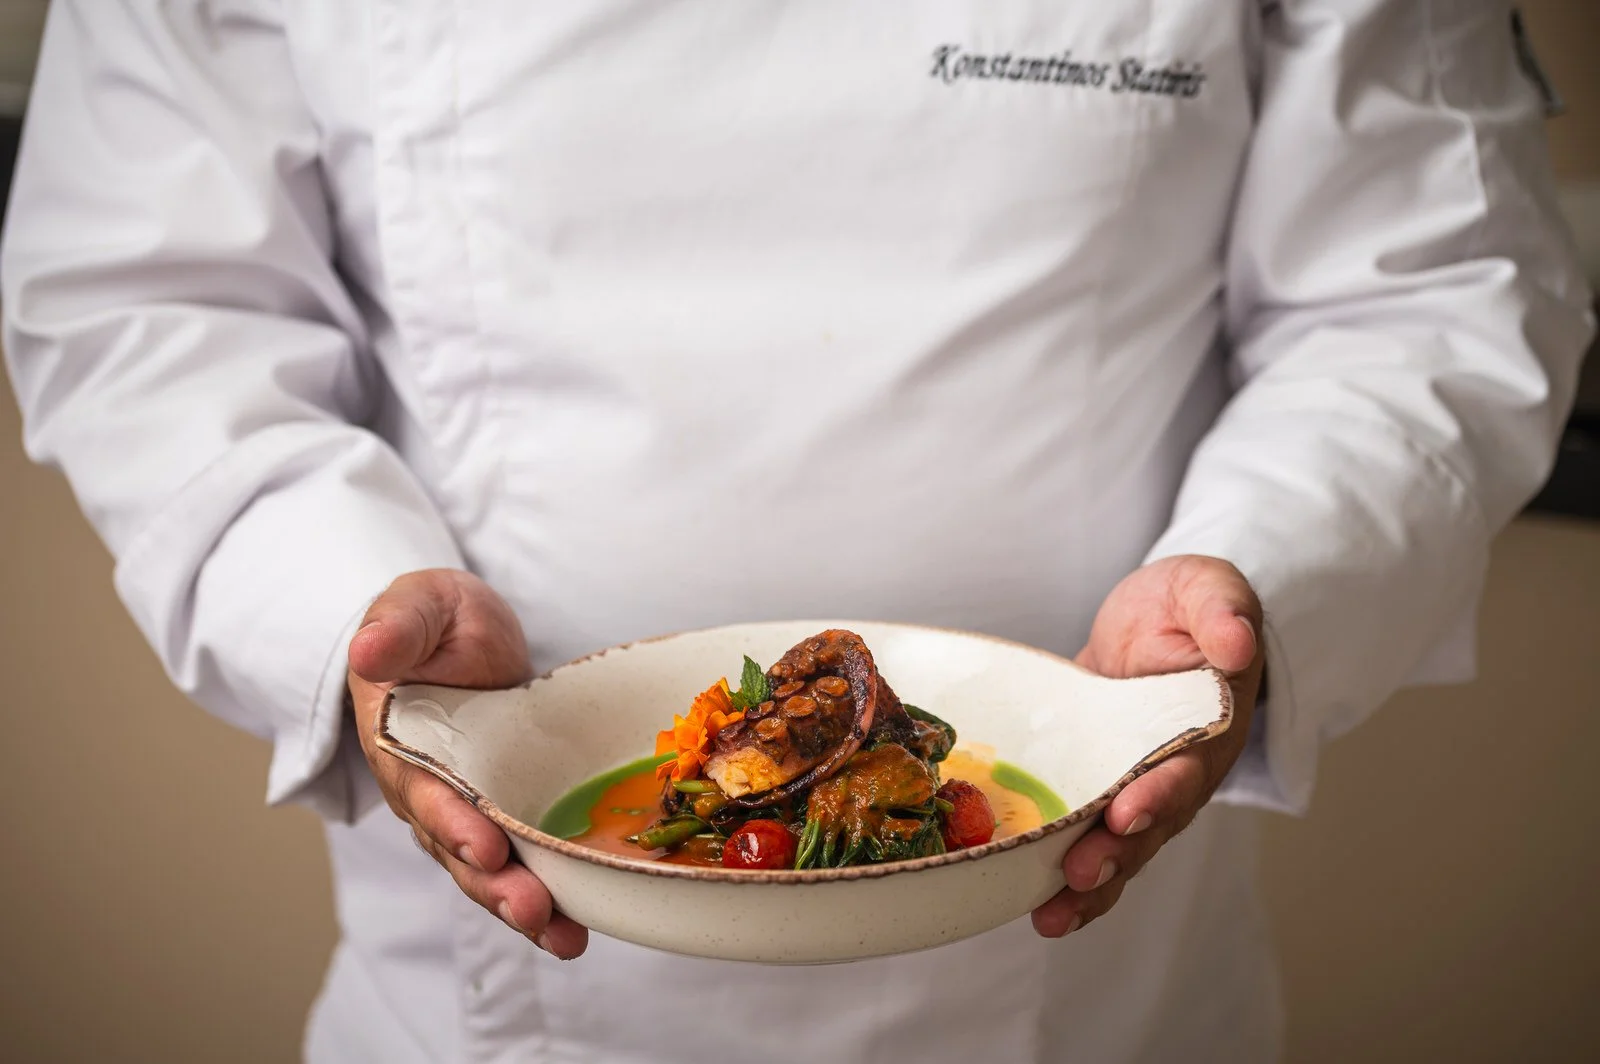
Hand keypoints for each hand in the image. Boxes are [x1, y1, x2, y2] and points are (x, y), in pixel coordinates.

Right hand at [348, 569, 588, 957]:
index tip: (483, 843)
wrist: (460, 636)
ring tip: (562, 937)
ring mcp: (464, 810)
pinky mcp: (502, 816)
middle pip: (456, 848)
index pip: (422, 790)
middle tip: (532, 907)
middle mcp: (426, 790)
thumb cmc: (434, 621)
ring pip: (486, 871)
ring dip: (521, 907)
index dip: (451, 819)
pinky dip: (546, 901)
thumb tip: (367, 651)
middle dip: (493, 883)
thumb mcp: (417, 605)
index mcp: (399, 743)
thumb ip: (397, 627)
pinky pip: (518, 865)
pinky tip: (576, 931)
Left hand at [1032, 555, 1263, 937]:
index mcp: (1208, 728)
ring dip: (1087, 886)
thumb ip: (1223, 608)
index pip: (1187, 768)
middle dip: (1114, 855)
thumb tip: (1236, 644)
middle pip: (1150, 827)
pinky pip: (1084, 837)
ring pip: (1118, 848)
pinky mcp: (1096, 788)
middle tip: (1077, 875)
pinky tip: (1026, 903)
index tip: (1127, 811)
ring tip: (1050, 917)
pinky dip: (1058, 874)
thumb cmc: (1190, 605)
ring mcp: (1136, 787)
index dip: (1159, 794)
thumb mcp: (1207, 586)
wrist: (1160, 620)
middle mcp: (1176, 772)